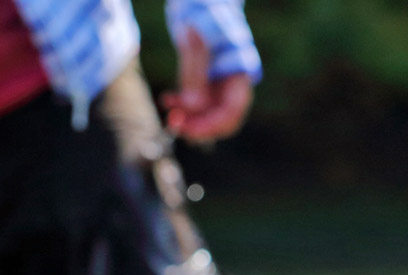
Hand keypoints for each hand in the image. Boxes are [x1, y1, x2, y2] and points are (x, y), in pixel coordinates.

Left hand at [161, 28, 252, 142]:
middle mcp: (231, 89)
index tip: (190, 130)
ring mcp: (218, 89)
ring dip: (186, 117)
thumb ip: (196, 73)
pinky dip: (180, 104)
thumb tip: (192, 106)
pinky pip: (193, 104)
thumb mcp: (199, 41)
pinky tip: (167, 99)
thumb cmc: (206, 17)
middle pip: (219, 121)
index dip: (212, 126)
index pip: (231, 114)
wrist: (201, 7)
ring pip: (205, 116)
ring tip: (169, 108)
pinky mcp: (203, 86)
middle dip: (197, 126)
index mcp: (240, 80)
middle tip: (175, 125)